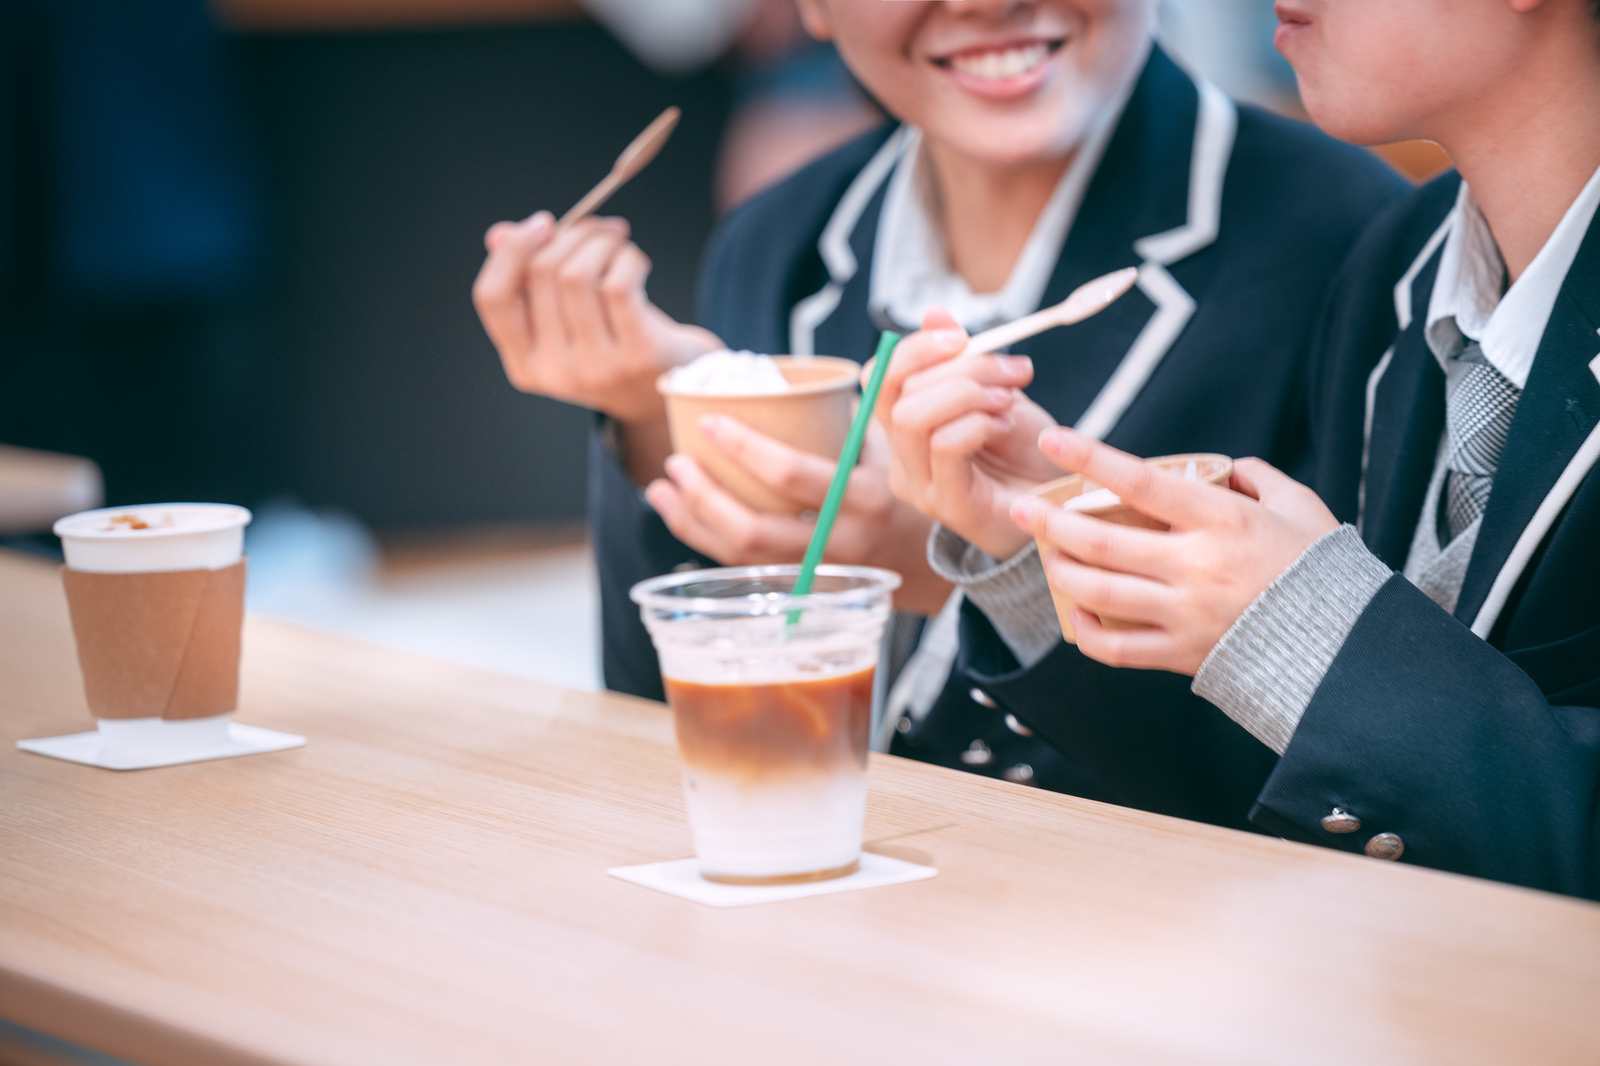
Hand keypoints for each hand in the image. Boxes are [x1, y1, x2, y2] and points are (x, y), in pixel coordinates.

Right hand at [471, 212, 721, 424]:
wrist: (673, 395)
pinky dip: (627, 259)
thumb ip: (531, 280)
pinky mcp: (637, 356)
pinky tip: (637, 264)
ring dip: (603, 243)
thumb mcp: (568, 320)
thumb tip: (498, 234)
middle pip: (542, 274)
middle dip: (574, 235)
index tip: (544, 223)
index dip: (511, 251)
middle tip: (602, 230)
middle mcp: (556, 373)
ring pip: (578, 274)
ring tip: (620, 246)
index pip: (492, 298)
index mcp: (526, 366)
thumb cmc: (615, 345)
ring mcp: (597, 368)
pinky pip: (618, 285)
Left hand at [644, 417, 952, 615]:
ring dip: (694, 524)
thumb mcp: (902, 442)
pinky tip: (684, 516)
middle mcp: (841, 541)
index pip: (794, 476)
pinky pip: (746, 568)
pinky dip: (709, 542)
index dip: (746, 449)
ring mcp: (820, 571)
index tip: (710, 422)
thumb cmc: (915, 489)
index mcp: (866, 498)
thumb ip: (875, 400)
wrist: (937, 560)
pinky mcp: (804, 585)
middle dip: (705, 498)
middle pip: (756, 531)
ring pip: (743, 558)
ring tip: (662, 488)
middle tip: (675, 462)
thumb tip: (850, 356)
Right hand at [874, 309, 1061, 560]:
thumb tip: (935, 313)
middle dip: (960, 368)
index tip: (962, 336)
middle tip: (1011, 370)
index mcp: (904, 428)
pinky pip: (947, 446)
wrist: (1059, 503)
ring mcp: (919, 486)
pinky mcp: (947, 505)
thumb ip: (962, 359)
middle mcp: (901, 459)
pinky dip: (980, 423)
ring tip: (1008, 400)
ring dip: (969, 394)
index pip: (879, 378)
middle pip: (900, 394)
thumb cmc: (1023, 451)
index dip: (914, 349)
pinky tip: (1007, 427)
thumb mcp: (994, 391)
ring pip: (915, 419)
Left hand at [1009, 427, 1338, 675]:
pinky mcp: (1182, 655)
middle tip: (1022, 507)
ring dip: (1061, 570)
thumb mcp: (1300, 508)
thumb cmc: (1322, 570)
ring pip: (1099, 592)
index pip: (1140, 482)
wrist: (1347, 649)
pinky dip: (1087, 632)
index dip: (1089, 459)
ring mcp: (1185, 614)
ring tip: (1044, 554)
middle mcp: (1195, 566)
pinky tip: (1074, 614)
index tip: (1054, 441)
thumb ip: (1258, 479)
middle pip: (1101, 541)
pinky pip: (1118, 649)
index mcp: (1222, 521)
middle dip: (1051, 522)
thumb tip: (1225, 469)